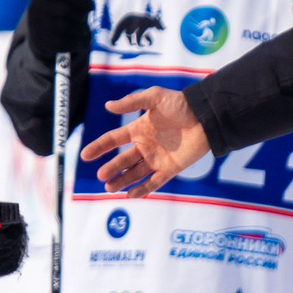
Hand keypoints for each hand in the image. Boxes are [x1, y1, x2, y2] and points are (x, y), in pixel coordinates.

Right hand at [83, 87, 209, 194]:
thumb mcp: (155, 97)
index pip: (114, 140)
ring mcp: (157, 159)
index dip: (99, 147)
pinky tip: (131, 195)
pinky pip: (154, 182)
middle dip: (111, 169)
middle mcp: (145, 146)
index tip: (86, 155)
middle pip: (123, 160)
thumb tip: (108, 106)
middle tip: (101, 177)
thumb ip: (132, 102)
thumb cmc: (181, 104)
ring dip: (122, 181)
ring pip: (135, 173)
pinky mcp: (170, 169)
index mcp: (139, 129)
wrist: (206, 116)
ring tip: (109, 188)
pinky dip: (142, 189)